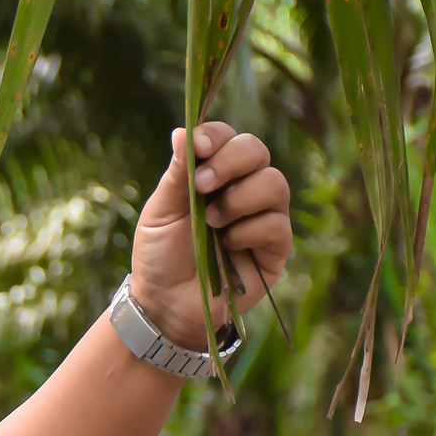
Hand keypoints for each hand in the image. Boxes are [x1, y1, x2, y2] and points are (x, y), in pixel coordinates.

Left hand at [129, 123, 292, 350]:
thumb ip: (177, 174)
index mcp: (213, 175)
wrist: (165, 304)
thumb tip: (182, 131)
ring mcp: (262, 216)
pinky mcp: (275, 247)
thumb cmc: (160, 256)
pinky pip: (276, 224)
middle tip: (202, 186)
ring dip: (239, 199)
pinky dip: (248, 232)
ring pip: (275, 183)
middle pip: (257, 151)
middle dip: (231, 162)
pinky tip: (227, 247)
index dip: (216, 136)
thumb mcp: (160, 213)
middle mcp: (242, 188)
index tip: (198, 147)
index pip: (227, 138)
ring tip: (212, 223)